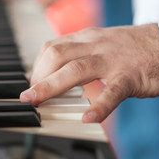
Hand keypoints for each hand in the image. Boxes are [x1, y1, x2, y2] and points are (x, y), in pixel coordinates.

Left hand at [20, 24, 158, 122]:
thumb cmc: (128, 48)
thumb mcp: (98, 43)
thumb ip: (76, 54)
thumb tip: (52, 72)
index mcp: (86, 39)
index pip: (52, 47)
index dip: (36, 67)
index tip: (30, 83)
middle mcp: (94, 45)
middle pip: (57, 55)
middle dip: (37, 77)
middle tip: (28, 97)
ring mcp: (112, 60)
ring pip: (77, 69)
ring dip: (52, 86)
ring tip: (37, 102)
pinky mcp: (130, 76)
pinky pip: (113, 91)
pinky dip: (99, 106)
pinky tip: (88, 119)